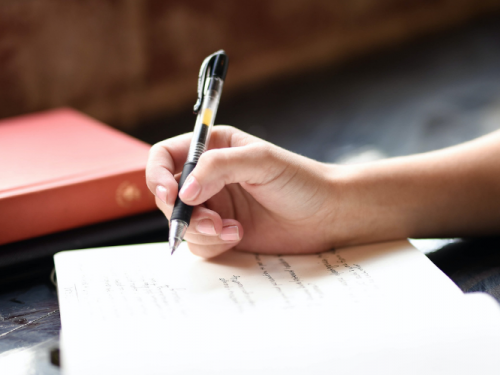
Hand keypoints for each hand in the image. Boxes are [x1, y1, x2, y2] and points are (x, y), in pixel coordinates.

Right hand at [146, 126, 341, 257]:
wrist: (327, 215)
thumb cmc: (300, 180)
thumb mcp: (261, 161)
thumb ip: (219, 167)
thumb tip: (183, 192)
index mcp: (213, 148)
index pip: (165, 157)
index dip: (157, 175)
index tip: (170, 194)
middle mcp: (208, 177)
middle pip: (168, 195)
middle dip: (183, 212)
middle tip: (211, 221)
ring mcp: (214, 206)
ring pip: (181, 223)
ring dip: (200, 231)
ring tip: (232, 230)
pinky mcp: (222, 232)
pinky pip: (198, 243)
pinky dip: (213, 243)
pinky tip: (238, 236)